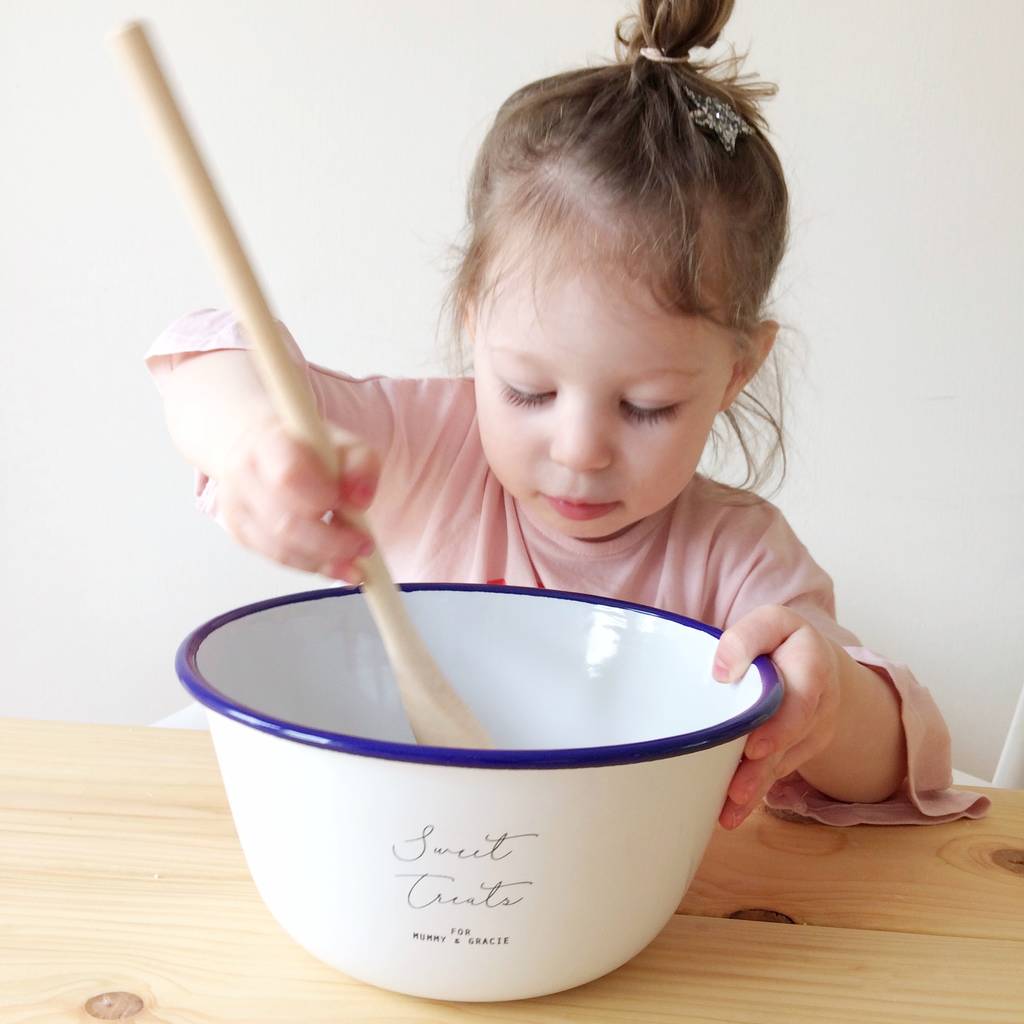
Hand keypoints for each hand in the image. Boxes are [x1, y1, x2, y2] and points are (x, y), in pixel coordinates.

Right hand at [216, 416, 379, 582]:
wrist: (265, 448)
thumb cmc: (310, 447)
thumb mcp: (346, 444)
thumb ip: (360, 465)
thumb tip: (359, 500)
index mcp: (268, 442)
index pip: (288, 476)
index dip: (321, 498)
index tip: (351, 507)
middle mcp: (244, 475)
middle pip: (285, 523)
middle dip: (330, 542)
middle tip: (363, 546)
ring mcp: (237, 507)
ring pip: (280, 548)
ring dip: (323, 561)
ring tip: (355, 564)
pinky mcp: (241, 533)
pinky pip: (277, 559)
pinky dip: (310, 565)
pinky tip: (336, 566)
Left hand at [712, 605, 842, 829]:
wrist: (814, 660)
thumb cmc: (781, 641)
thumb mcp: (768, 623)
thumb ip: (746, 638)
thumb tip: (722, 672)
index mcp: (813, 663)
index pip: (803, 695)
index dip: (782, 725)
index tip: (755, 747)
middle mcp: (821, 702)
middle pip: (792, 739)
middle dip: (764, 767)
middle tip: (736, 791)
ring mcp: (813, 731)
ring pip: (785, 762)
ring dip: (757, 787)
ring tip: (729, 810)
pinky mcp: (800, 749)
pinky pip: (779, 771)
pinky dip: (756, 792)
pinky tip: (732, 813)